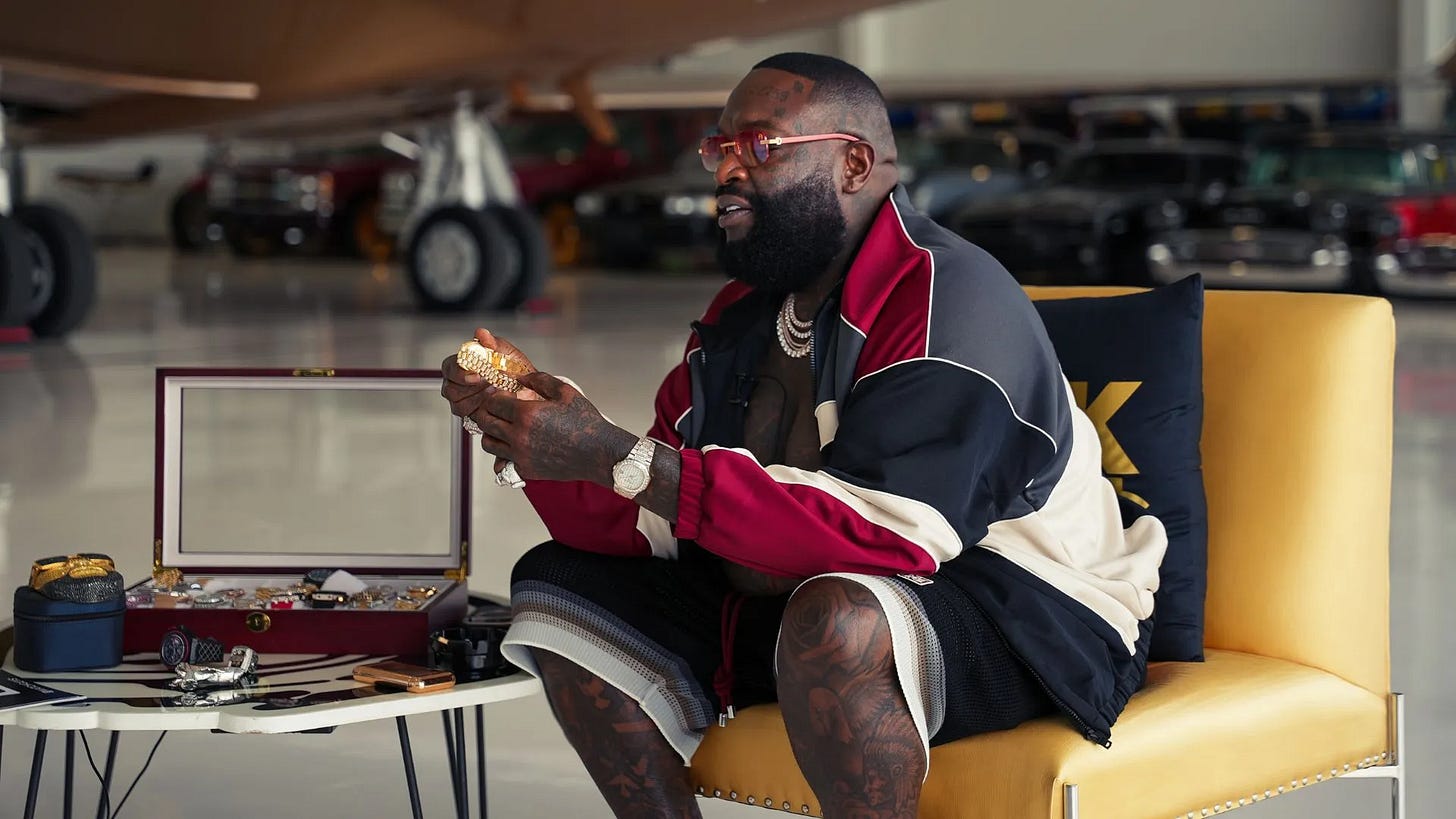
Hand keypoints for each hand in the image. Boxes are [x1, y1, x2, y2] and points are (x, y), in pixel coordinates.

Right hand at [441, 329, 540, 420]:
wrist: (530, 391)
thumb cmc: (516, 371)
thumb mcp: (508, 353)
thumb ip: (493, 343)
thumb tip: (481, 333)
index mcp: (463, 365)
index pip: (449, 367)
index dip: (459, 372)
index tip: (476, 374)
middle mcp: (459, 384)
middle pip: (449, 389)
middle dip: (469, 388)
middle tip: (489, 384)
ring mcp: (464, 401)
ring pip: (457, 405)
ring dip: (477, 399)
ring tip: (495, 392)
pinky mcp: (472, 415)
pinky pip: (469, 417)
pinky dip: (483, 410)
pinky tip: (495, 402)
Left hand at [469, 371, 636, 484]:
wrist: (598, 453)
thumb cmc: (585, 421)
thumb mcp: (564, 391)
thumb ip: (538, 379)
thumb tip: (519, 378)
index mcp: (526, 414)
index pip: (493, 403)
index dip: (494, 396)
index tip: (501, 395)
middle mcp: (519, 436)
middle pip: (485, 422)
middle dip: (487, 413)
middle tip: (495, 410)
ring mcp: (521, 455)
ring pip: (488, 443)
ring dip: (491, 433)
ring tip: (502, 427)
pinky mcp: (526, 469)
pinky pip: (503, 460)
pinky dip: (505, 450)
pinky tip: (517, 443)